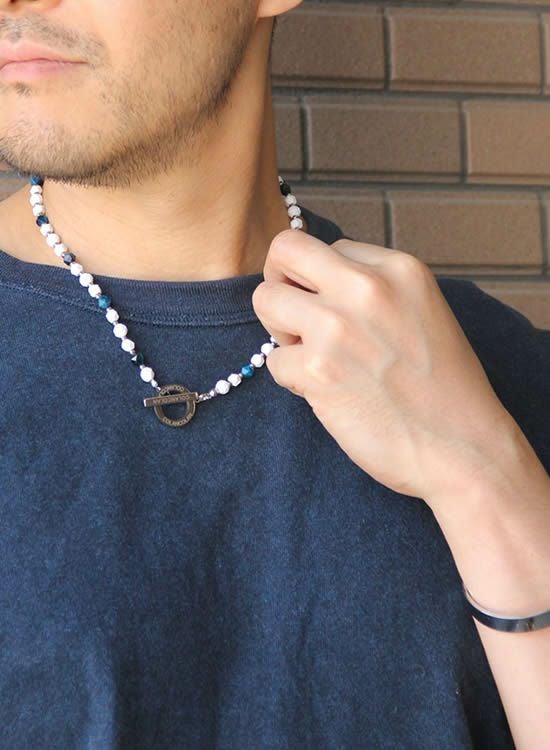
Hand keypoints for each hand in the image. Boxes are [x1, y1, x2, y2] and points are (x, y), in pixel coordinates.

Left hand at [251, 229, 519, 505]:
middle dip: (280, 284)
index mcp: (398, 268)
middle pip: (284, 252)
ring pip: (265, 300)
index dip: (320, 282)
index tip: (336, 312)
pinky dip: (291, 378)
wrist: (463, 449)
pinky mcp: (318, 370)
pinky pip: (272, 359)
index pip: (326, 248)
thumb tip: (316, 285)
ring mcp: (338, 326)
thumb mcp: (423, 311)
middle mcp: (366, 287)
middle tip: (297, 320)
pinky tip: (327, 392)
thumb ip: (374, 289)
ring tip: (315, 357)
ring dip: (281, 332)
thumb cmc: (444, 389)